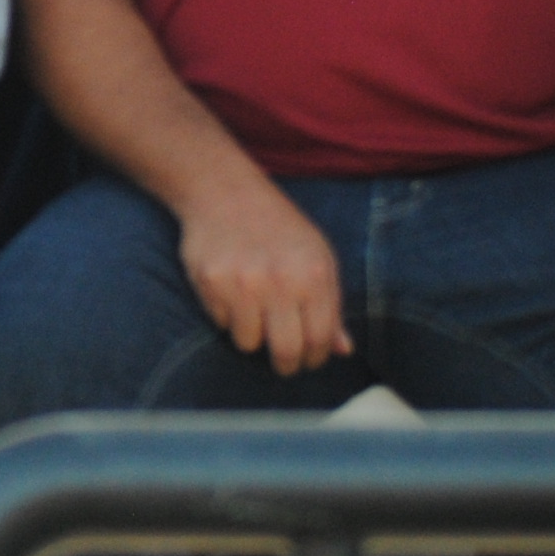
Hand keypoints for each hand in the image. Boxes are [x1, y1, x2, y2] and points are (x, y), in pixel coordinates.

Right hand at [177, 170, 347, 375]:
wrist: (225, 191)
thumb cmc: (278, 228)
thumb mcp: (317, 256)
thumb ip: (331, 304)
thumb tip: (343, 350)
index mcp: (314, 274)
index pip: (320, 339)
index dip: (316, 357)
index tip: (309, 358)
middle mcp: (280, 280)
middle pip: (286, 352)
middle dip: (286, 365)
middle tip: (283, 361)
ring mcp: (243, 282)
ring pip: (249, 343)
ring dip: (253, 336)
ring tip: (253, 312)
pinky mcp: (211, 282)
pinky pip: (221, 323)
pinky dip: (227, 315)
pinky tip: (230, 290)